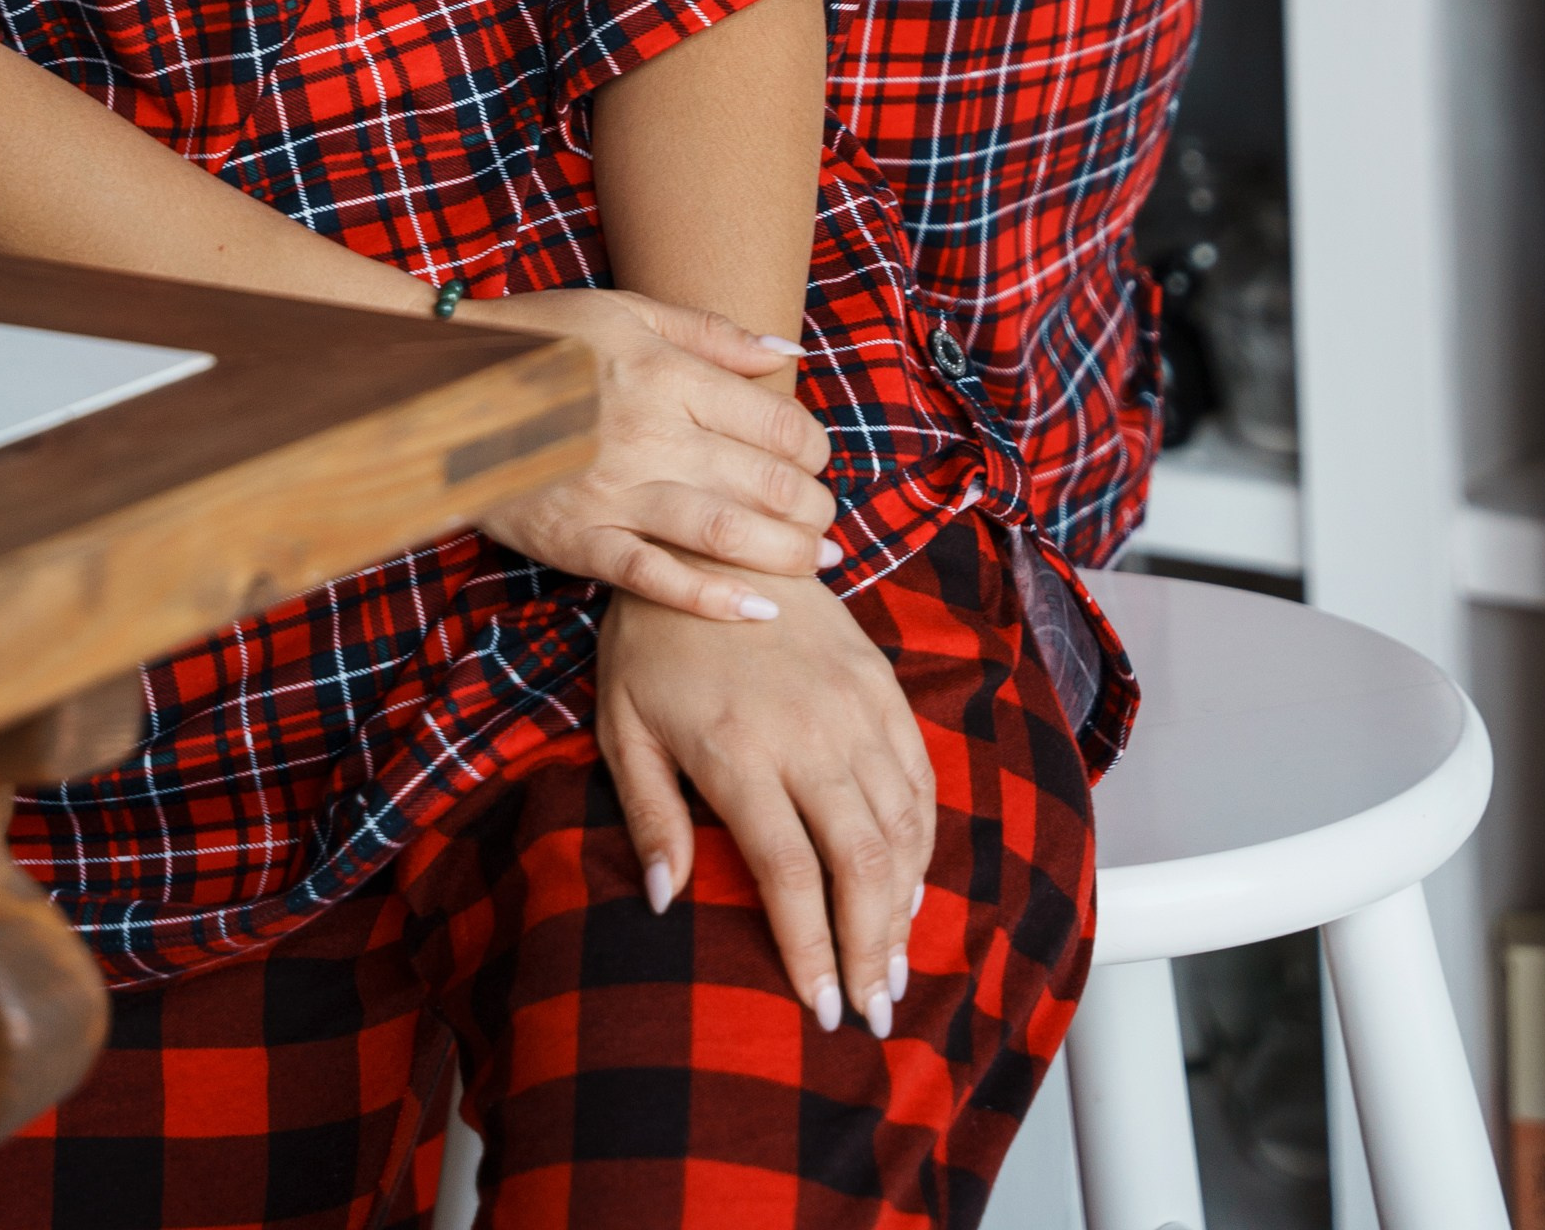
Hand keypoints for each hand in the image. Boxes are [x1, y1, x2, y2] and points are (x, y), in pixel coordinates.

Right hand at [468, 292, 837, 620]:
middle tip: (825, 522)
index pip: (775, 419)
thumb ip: (711, 333)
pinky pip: (652, 577)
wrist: (445, 384)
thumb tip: (788, 351)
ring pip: (722, 532)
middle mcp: (647, 431)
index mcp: (664, 372)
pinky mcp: (577, 538)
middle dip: (813, 508)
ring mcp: (611, 490)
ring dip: (784, 555)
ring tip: (815, 564)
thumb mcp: (628, 312)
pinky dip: (710, 600)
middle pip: (762, 480)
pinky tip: (757, 610)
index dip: (813, 447)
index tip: (815, 462)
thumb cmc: (547, 340)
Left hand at [597, 575, 935, 1033]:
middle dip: (872, 946)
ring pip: (903, 827)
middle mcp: (809, 732)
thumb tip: (666, 901)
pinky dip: (924, 841)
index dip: (812, 952)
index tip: (822, 1007)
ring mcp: (853, 706)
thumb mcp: (620, 724)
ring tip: (894, 963)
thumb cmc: (654, 636)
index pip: (792, 876)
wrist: (712, 537)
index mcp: (739, 750)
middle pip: (864, 862)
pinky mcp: (881, 685)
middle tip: (875, 1007)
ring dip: (904, 905)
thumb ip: (647, 816)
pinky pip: (920, 778)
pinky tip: (911, 884)